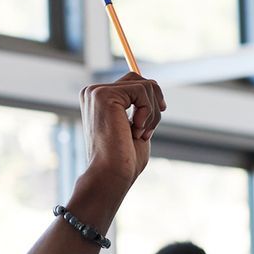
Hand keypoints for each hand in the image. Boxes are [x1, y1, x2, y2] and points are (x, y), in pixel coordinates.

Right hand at [79, 72, 165, 190]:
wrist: (111, 175)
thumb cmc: (124, 160)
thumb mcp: (135, 126)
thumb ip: (139, 106)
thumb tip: (154, 85)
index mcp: (98, 100)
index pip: (131, 83)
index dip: (151, 97)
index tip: (161, 111)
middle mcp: (93, 92)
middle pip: (139, 79)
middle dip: (154, 103)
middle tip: (149, 130)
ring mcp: (96, 92)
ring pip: (144, 85)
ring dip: (152, 113)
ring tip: (141, 134)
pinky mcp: (103, 94)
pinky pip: (142, 90)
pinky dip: (148, 112)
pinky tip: (136, 130)